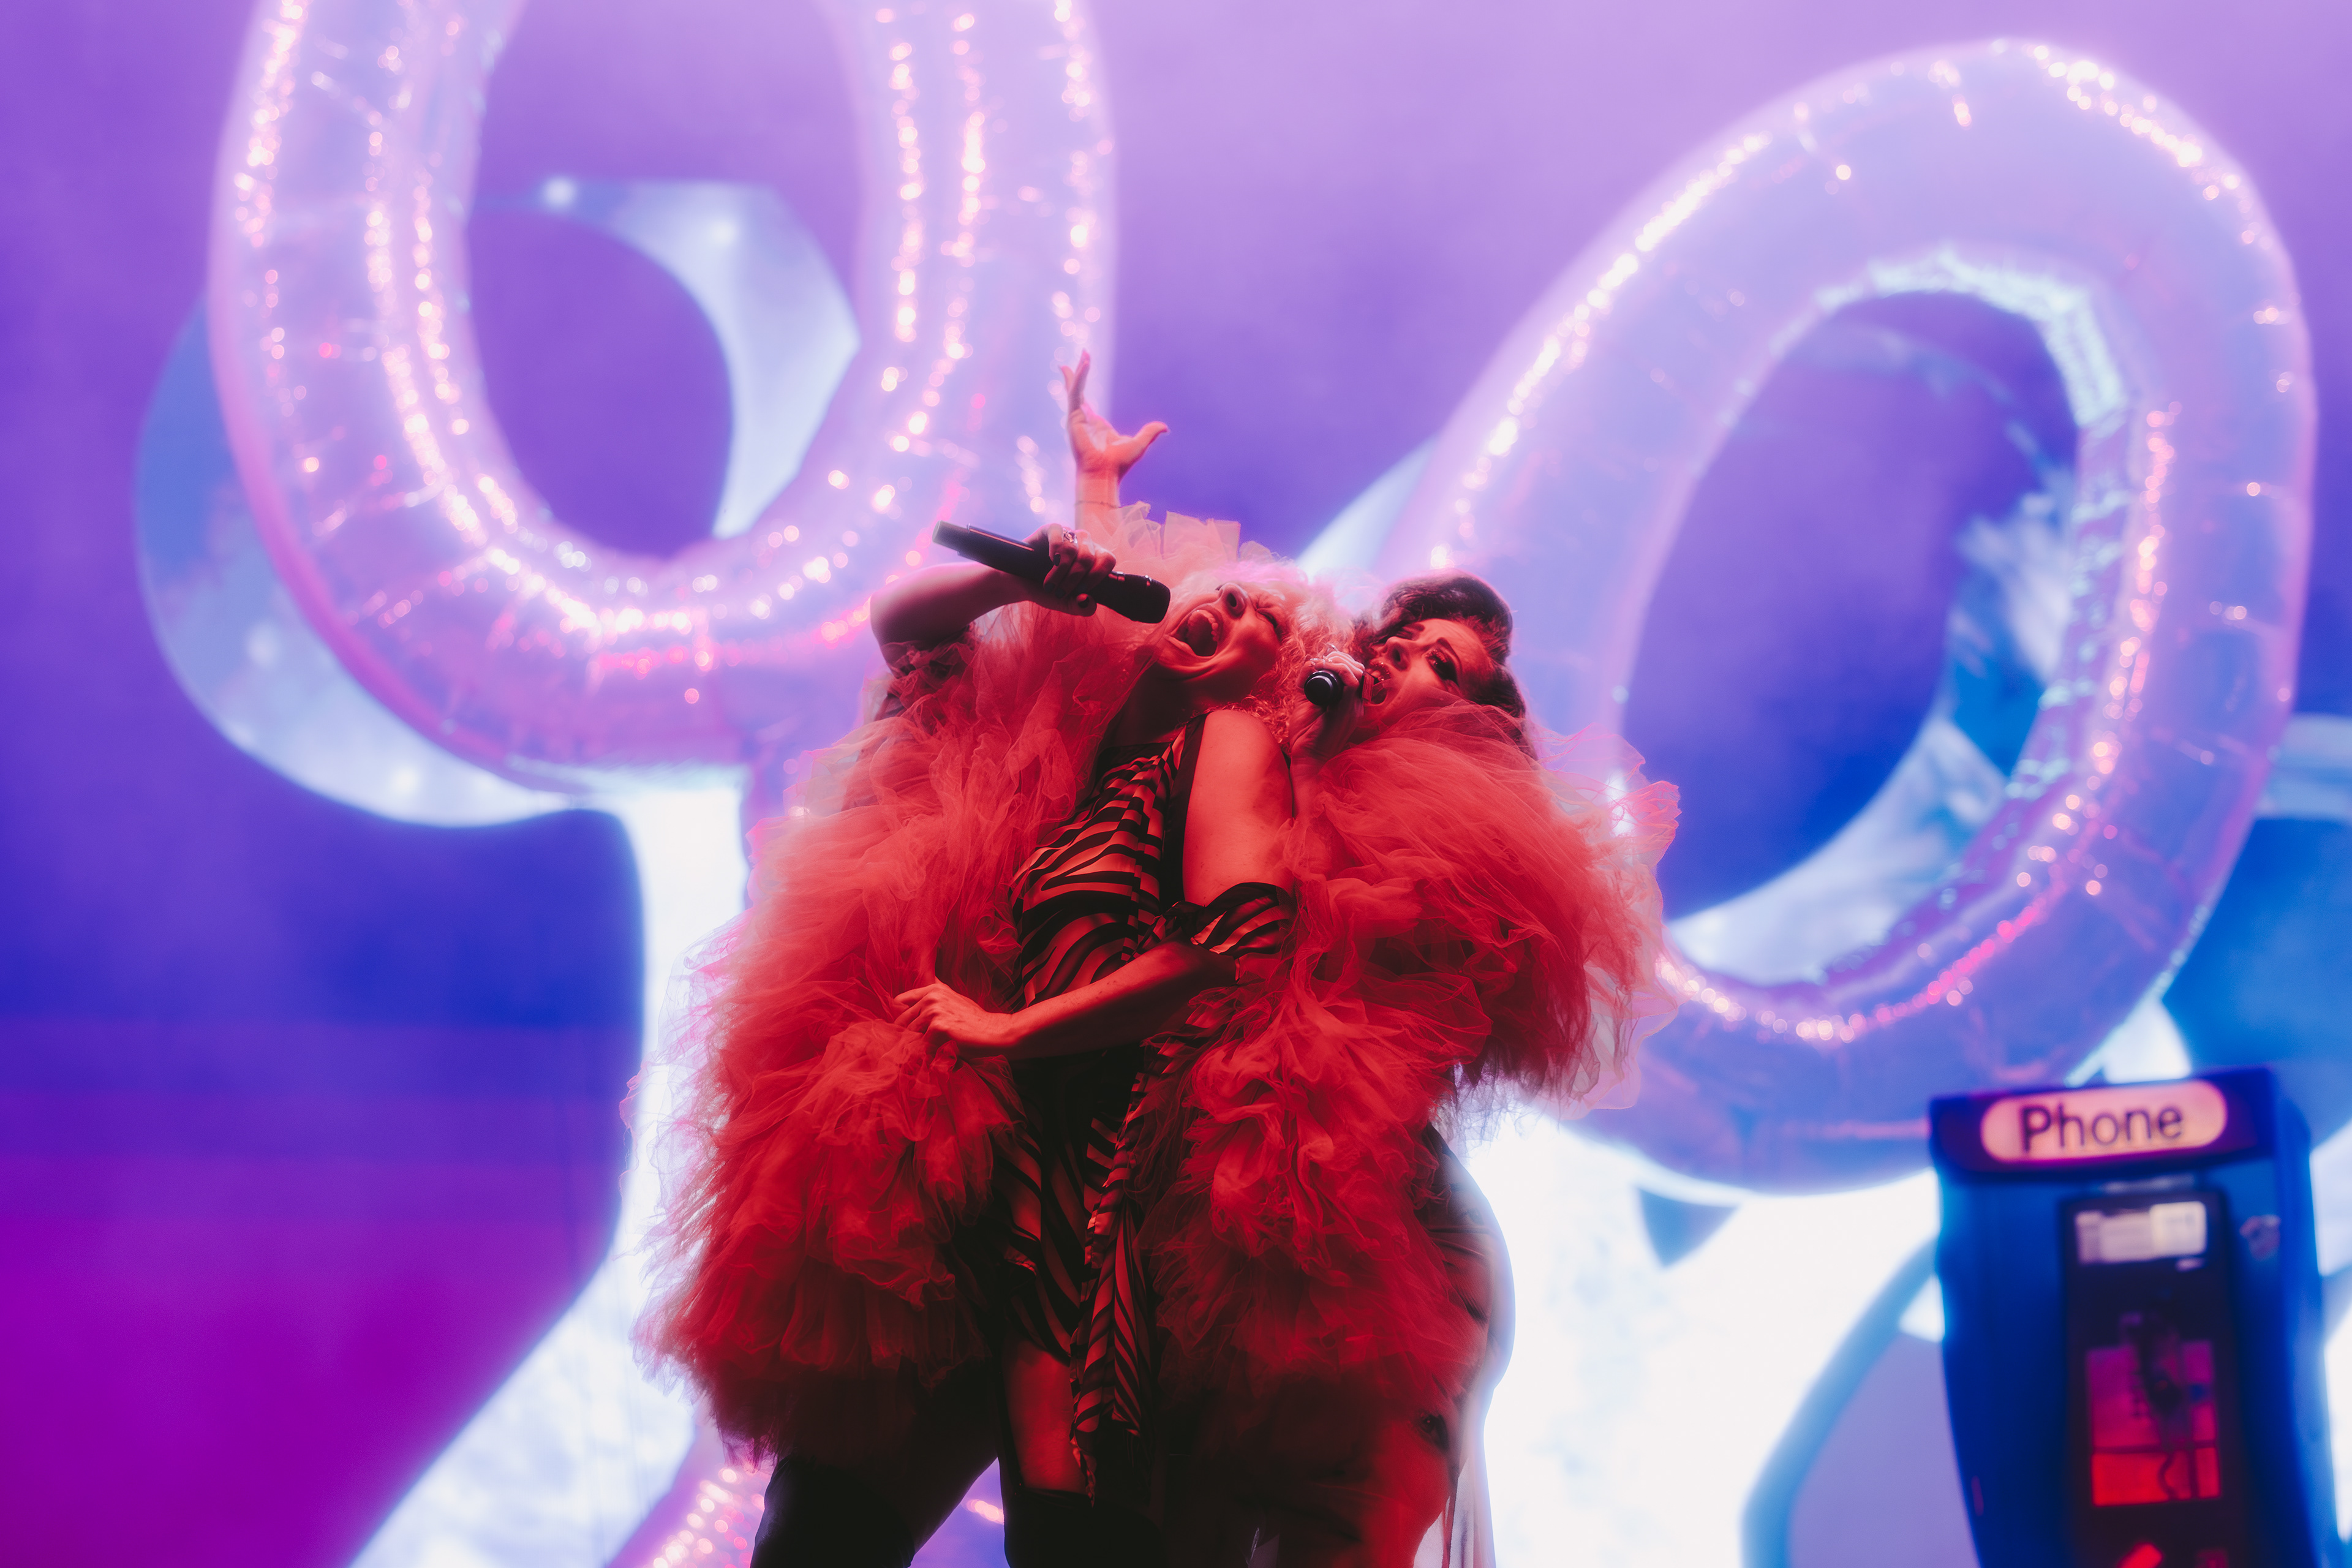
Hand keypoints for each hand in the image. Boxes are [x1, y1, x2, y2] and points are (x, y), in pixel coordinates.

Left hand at [894, 980, 1025, 1055]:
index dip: (901, 1017)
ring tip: (932, 1051)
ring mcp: (934, 1012)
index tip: (907, 1029)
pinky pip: (921, 1047)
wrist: (994, 1032)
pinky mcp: (938, 1028)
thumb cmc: (975, 1020)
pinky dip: (927, 1054)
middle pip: (901, 1021)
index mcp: (933, 989)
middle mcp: (931, 998)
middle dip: (907, 1035)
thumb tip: (926, 982)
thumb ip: (937, 993)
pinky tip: (939, 1055)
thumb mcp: (955, 998)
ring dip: (917, 1046)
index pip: (900, 1002)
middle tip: (920, 1046)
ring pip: (910, 1035)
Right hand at [1021, 522, 1115, 615]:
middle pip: (1088, 556)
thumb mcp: (1067, 604)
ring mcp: (1068, 534)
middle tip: (1060, 592)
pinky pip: (1058, 532)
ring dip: (1059, 572)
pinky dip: (1054, 550)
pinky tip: (1049, 561)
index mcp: (1094, 558)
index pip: (1108, 559)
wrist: (1020, 584)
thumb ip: (1082, 607)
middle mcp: (1083, 543)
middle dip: (1073, 579)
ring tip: (1049, 585)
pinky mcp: (1050, 529)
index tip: (1081, 591)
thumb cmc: (1047, 591)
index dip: (1096, 576)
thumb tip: (1087, 600)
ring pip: (1072, 548)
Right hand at [1060, 351, 1166, 485]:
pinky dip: (1079, 378)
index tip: (1082, 371)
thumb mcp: (1139, 443)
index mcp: (1095, 424)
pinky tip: (1084, 365)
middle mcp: (1084, 419)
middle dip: (1076, 374)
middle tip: (1079, 355)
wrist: (1105, 474)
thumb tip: (1165, 427)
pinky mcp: (1074, 418)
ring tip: (1084, 354)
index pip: (1085, 400)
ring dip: (1078, 371)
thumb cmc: (1118, 464)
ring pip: (1075, 389)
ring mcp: (1077, 418)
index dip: (1083, 385)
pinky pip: (1075, 393)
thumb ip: (1150, 432)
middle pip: (1077, 391)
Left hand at [1294, 651, 1364, 758]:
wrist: (1306, 758)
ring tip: (1323, 663)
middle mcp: (1355, 705)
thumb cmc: (1305, 735)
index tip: (1323, 661)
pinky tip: (1325, 668)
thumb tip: (1310, 661)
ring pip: (1357, 673)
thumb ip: (1305, 682)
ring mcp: (1353, 708)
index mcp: (1349, 703)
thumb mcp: (1304, 702)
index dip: (1342, 661)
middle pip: (1359, 671)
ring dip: (1340, 662)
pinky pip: (1351, 683)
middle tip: (1323, 661)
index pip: (1355, 674)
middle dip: (1341, 658)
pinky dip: (1339, 670)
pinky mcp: (1346, 711)